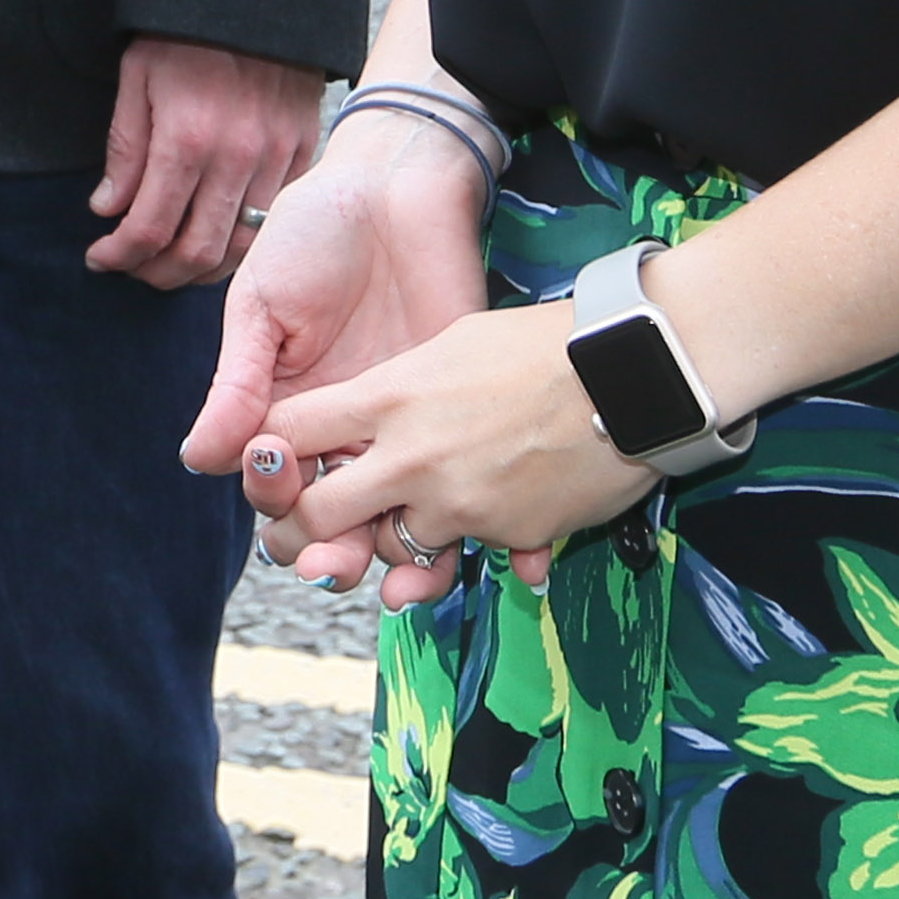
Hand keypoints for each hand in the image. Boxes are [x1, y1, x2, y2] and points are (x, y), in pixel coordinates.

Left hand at [85, 37, 321, 286]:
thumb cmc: (184, 33)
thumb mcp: (136, 77)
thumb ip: (124, 149)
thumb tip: (108, 209)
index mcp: (186, 138)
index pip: (149, 228)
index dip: (119, 255)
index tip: (100, 258)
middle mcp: (236, 157)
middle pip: (197, 252)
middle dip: (155, 274)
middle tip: (131, 269)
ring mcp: (276, 158)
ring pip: (241, 247)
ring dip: (201, 270)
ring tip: (169, 264)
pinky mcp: (302, 152)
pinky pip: (273, 220)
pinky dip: (243, 243)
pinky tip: (215, 239)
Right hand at [179, 112, 494, 568]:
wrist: (396, 186)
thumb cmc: (312, 235)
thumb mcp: (261, 306)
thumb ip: (237, 384)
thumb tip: (200, 458)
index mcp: (294, 412)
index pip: (281, 487)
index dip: (280, 507)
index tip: (282, 498)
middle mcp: (354, 433)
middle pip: (347, 519)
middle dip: (340, 551)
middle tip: (341, 561)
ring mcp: (415, 430)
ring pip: (417, 520)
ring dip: (418, 562)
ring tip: (419, 577)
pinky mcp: (469, 418)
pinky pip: (488, 486)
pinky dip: (507, 534)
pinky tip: (514, 555)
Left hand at [243, 299, 656, 607]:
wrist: (629, 377)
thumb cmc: (542, 346)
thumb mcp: (451, 343)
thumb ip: (399, 387)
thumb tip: (366, 414)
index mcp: (387, 396)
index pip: (288, 432)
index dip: (269, 452)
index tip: (270, 462)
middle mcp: (408, 456)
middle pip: (314, 513)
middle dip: (294, 532)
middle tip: (292, 540)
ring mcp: (455, 503)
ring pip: (387, 548)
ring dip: (386, 548)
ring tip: (388, 545)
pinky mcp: (502, 535)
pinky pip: (464, 555)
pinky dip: (464, 548)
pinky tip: (476, 531)